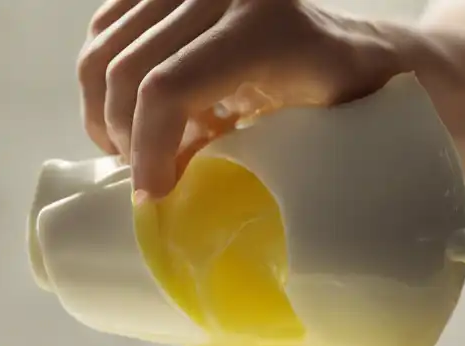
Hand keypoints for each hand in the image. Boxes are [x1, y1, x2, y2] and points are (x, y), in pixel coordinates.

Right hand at [78, 0, 402, 198]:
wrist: (359, 52)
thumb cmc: (348, 105)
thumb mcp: (312, 136)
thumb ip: (252, 156)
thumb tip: (176, 199)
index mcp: (263, 27)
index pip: (167, 89)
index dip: (147, 151)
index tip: (151, 196)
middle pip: (127, 71)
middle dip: (124, 137)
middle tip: (144, 182)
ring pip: (105, 48)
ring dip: (108, 110)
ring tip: (138, 153)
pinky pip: (109, 28)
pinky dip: (111, 79)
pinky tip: (143, 118)